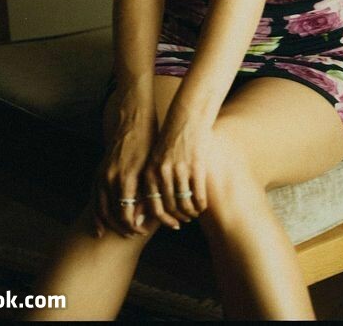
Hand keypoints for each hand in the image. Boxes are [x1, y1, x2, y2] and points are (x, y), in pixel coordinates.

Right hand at [90, 105, 156, 238]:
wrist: (134, 119)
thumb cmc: (148, 141)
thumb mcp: (150, 166)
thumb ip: (145, 192)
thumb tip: (140, 217)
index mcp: (125, 179)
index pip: (125, 215)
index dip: (133, 227)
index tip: (142, 231)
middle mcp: (110, 179)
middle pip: (112, 215)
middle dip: (122, 228)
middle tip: (134, 235)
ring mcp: (102, 175)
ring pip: (100, 208)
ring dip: (109, 224)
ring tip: (119, 233)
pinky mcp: (99, 171)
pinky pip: (95, 198)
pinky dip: (96, 213)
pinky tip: (100, 224)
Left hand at [142, 109, 210, 229]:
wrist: (187, 117)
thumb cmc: (170, 141)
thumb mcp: (154, 161)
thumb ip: (150, 185)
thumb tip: (139, 217)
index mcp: (150, 172)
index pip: (154, 208)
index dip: (164, 221)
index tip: (173, 225)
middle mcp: (163, 173)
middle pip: (171, 208)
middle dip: (179, 218)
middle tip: (186, 220)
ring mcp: (180, 170)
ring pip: (185, 204)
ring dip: (191, 212)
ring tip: (194, 213)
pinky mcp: (196, 166)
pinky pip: (198, 195)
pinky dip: (201, 204)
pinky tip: (203, 205)